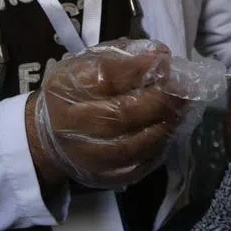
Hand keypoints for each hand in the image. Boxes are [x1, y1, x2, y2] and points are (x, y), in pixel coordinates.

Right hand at [28, 39, 189, 190]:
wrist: (47, 137)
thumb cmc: (73, 92)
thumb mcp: (85, 64)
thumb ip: (122, 56)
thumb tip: (161, 54)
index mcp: (65, 90)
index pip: (105, 78)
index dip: (139, 70)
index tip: (166, 61)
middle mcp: (71, 125)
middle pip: (120, 115)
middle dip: (159, 100)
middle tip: (183, 88)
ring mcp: (86, 156)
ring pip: (132, 146)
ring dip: (164, 126)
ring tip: (182, 109)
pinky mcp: (102, 177)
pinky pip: (137, 166)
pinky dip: (159, 147)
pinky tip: (169, 130)